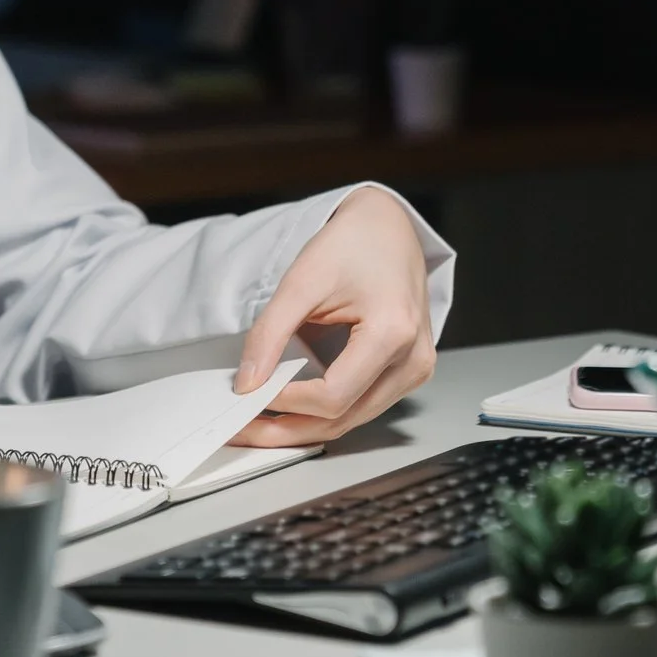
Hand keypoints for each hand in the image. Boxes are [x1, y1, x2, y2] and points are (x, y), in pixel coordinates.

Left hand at [227, 188, 434, 448]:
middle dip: (286, 429)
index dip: (285, 402)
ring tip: (258, 423)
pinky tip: (289, 409)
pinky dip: (323, 412)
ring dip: (303, 427)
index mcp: (393, 333)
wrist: (388, 226)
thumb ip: (271, 333)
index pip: (333, 395)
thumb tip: (247, 382)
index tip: (247, 395)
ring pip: (352, 420)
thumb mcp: (302, 281)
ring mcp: (415, 369)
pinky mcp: (407, 371)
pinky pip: (361, 405)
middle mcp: (413, 360)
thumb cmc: (354, 244)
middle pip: (343, 419)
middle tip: (242, 429)